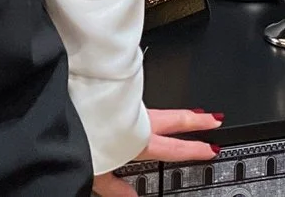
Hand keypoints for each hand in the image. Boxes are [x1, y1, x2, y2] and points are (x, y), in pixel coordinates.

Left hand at [92, 108, 222, 195]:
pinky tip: (150, 106)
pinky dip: (154, 106)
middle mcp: (138, 120)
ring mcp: (129, 105)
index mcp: (139, 140)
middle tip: (215, 118)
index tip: (211, 147)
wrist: (69, 101)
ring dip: (178, 112)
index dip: (194, 149)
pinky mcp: (117, 96)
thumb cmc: (82, 134)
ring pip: (160, 108)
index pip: (173, 147)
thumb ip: (116, 187)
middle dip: (196, 120)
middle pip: (174, 120)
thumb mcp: (97, 171)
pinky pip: (142, 102)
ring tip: (192, 112)